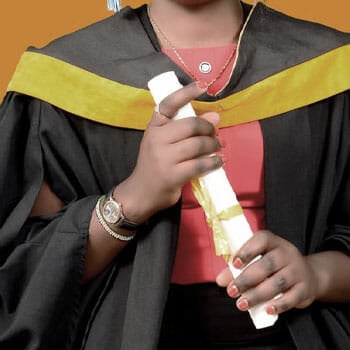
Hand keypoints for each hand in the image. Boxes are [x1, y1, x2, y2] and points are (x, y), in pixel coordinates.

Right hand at [115, 81, 222, 222]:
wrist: (141, 192)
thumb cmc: (154, 165)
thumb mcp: (164, 143)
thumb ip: (185, 129)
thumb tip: (215, 115)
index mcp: (154, 127)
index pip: (168, 104)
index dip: (186, 93)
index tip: (203, 86)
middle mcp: (156, 139)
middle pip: (191, 125)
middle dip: (209, 129)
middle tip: (215, 135)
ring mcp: (163, 158)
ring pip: (198, 144)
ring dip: (214, 145)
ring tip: (218, 149)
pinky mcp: (172, 175)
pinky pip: (200, 164)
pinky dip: (214, 162)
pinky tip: (218, 162)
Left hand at [216, 230, 320, 314]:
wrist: (309, 275)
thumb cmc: (275, 266)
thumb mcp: (259, 260)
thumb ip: (238, 268)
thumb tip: (220, 280)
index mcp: (274, 242)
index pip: (262, 240)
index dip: (247, 250)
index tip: (234, 263)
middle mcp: (287, 253)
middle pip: (268, 264)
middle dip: (247, 279)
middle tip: (232, 290)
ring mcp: (298, 270)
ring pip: (278, 282)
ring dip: (257, 294)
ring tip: (242, 303)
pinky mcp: (305, 288)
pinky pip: (292, 298)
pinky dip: (279, 305)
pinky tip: (267, 310)